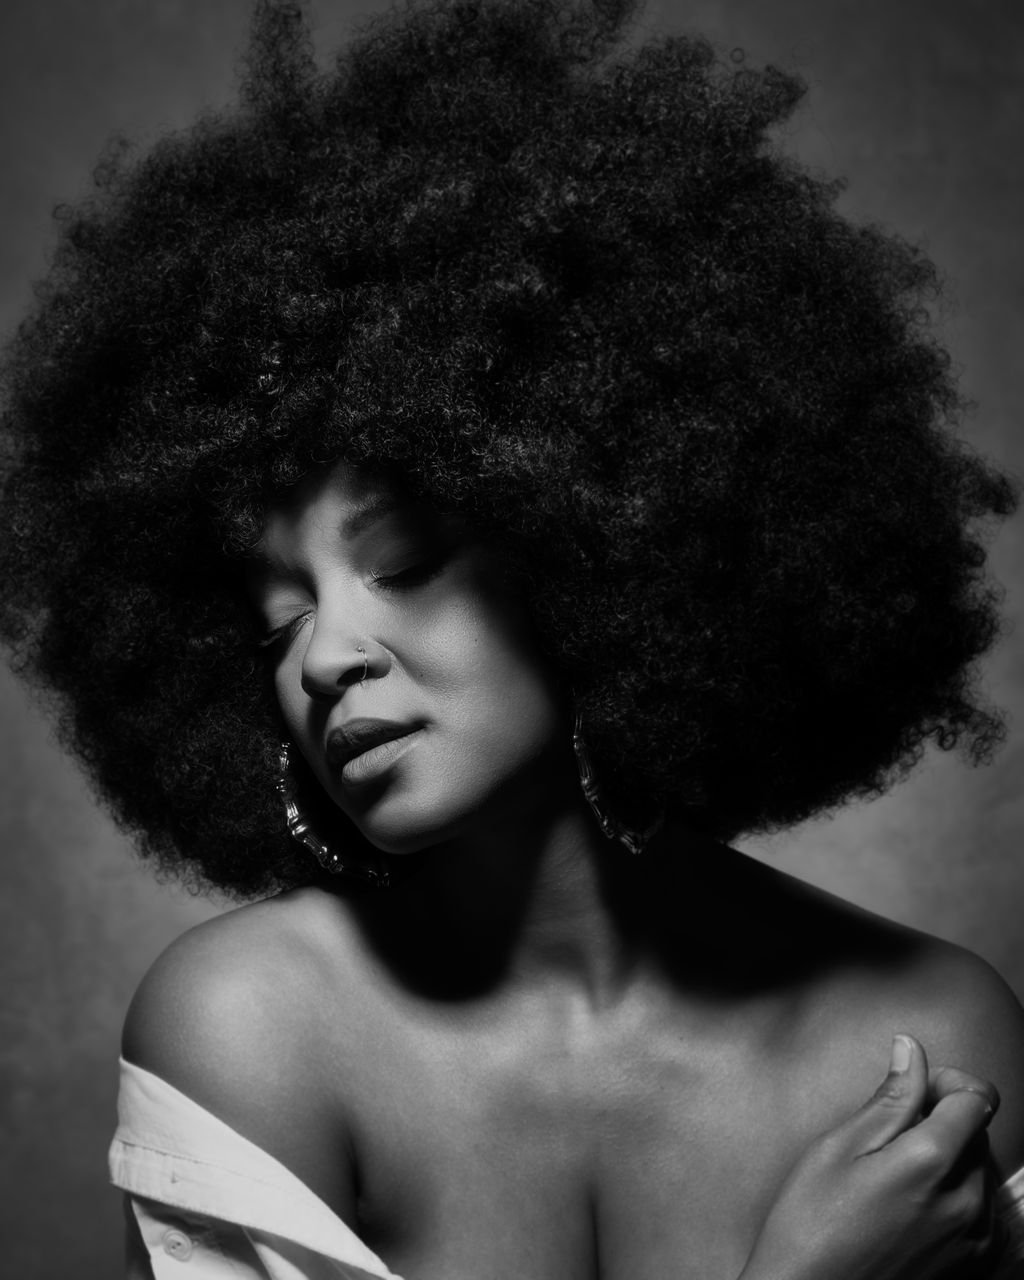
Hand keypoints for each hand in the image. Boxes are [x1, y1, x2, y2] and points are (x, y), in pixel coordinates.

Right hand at [739, 1034, 998, 1279]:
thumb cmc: (810, 1226)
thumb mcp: (837, 1149)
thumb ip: (887, 1099)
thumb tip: (911, 1050)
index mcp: (930, 1163)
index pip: (977, 1097)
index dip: (946, 1081)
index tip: (916, 1089)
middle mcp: (965, 1202)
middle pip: (978, 1132)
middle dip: (942, 1120)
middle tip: (888, 1136)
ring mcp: (971, 1240)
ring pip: (978, 1171)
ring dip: (949, 1159)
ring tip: (893, 1177)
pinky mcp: (969, 1267)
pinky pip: (978, 1211)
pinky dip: (953, 1196)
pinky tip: (908, 1208)